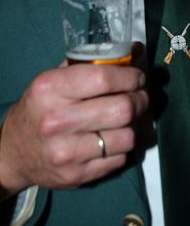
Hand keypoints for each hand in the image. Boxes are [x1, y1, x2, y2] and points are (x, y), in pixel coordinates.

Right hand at [0, 63, 148, 197]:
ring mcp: (66, 152)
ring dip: (133, 126)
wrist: (12, 153)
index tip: (137, 77)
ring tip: (125, 120)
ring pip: (127, 137)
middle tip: (139, 97)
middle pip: (122, 109)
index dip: (130, 76)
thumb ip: (93, 63)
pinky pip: (119, 159)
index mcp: (50, 89)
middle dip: (140, 100)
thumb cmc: (40, 108)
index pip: (104, 78)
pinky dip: (122, 148)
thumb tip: (136, 50)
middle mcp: (56, 121)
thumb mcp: (55, 78)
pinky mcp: (76, 176)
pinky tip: (111, 139)